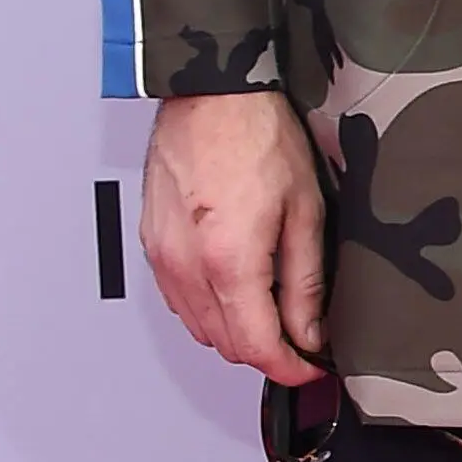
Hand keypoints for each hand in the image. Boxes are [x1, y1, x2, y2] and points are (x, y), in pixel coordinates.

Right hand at [139, 92, 330, 384]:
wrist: (211, 93)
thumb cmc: (257, 136)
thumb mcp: (305, 210)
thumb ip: (305, 281)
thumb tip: (310, 330)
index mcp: (229, 262)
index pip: (256, 348)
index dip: (289, 368)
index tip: (310, 366)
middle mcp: (186, 266)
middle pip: (225, 344)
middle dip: (265, 350)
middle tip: (299, 337)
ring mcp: (162, 256)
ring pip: (198, 327)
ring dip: (234, 331)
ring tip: (269, 310)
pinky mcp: (151, 243)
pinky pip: (177, 299)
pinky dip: (206, 307)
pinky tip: (233, 286)